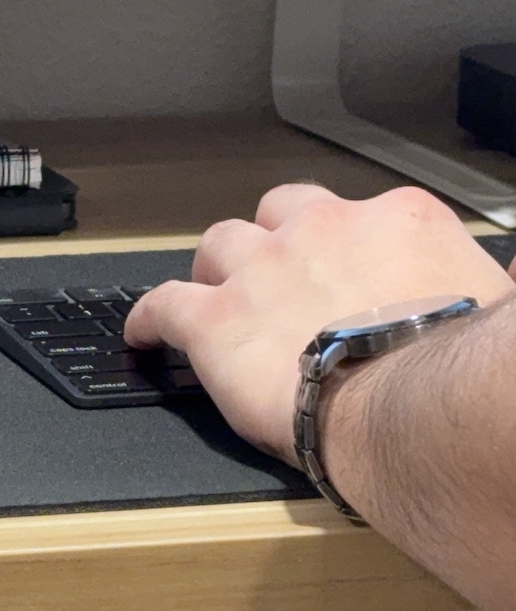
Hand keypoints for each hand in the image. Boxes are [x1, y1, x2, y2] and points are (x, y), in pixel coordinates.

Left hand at [123, 184, 514, 465]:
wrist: (420, 407)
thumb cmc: (464, 366)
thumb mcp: (503, 301)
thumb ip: (496, 278)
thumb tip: (514, 278)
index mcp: (397, 222)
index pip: (359, 213)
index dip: (343, 244)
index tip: (344, 271)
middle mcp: (323, 230)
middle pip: (277, 214)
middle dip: (272, 239)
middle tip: (273, 277)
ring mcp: (262, 271)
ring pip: (220, 245)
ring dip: (216, 269)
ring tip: (214, 296)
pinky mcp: (216, 320)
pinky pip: (163, 304)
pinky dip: (148, 316)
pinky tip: (142, 332)